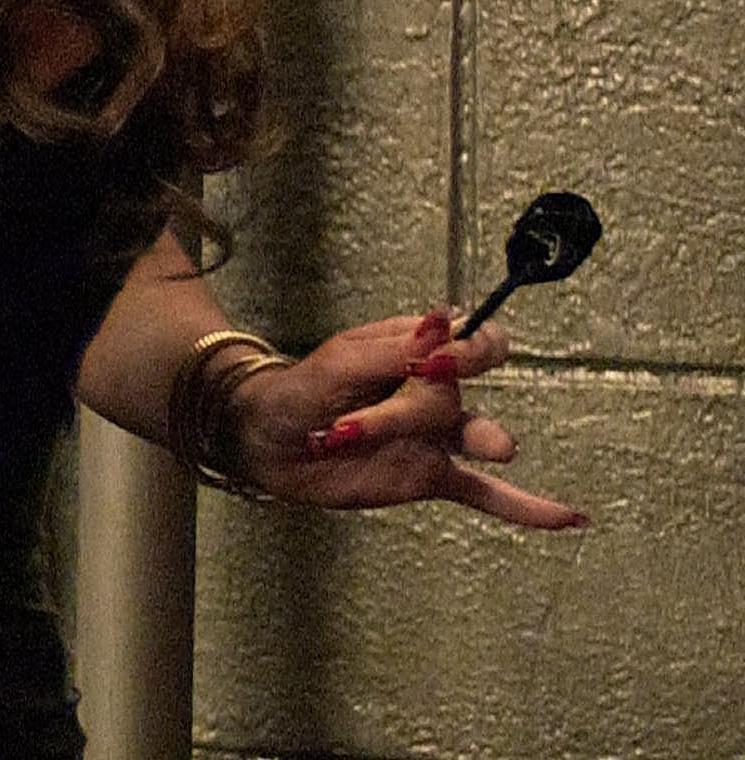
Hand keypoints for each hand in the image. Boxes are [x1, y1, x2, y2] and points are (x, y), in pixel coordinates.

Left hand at [229, 308, 585, 530]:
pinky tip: (568, 517)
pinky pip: (486, 493)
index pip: (472, 341)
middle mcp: (436, 392)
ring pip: (468, 435)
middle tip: (353, 426)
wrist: (268, 442)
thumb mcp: (340, 363)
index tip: (438, 361)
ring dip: (471, 439)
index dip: (469, 348)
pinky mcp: (431, 475)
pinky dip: (525, 507)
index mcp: (417, 351)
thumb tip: (445, 319)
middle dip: (406, 411)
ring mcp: (438, 436)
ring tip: (494, 446)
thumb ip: (396, 349)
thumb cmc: (301, 390)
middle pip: (454, 395)